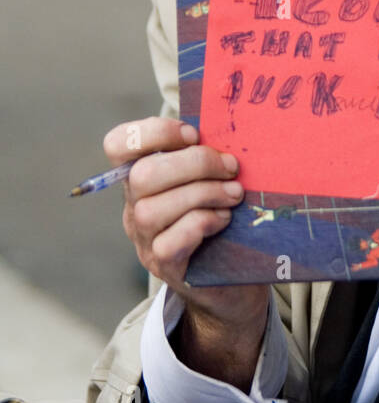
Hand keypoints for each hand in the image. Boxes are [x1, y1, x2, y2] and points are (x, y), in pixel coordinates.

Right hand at [103, 117, 268, 388]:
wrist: (231, 279)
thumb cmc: (223, 215)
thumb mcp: (210, 178)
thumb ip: (206, 153)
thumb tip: (232, 124)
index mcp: (143, 175)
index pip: (120, 144)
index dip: (153, 132)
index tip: (194, 134)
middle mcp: (134, 206)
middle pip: (141, 175)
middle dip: (194, 163)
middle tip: (231, 167)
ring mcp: (145, 239)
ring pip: (152, 210)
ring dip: (203, 194)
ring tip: (234, 194)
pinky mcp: (164, 265)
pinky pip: (170, 241)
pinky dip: (201, 223)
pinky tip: (224, 219)